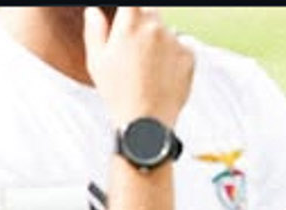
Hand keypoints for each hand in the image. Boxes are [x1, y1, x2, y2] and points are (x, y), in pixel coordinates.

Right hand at [85, 6, 195, 125]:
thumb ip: (96, 29)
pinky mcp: (190, 58)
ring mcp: (175, 42)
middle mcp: (156, 28)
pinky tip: (163, 73)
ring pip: (167, 31)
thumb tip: (95, 12)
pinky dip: (175, 55)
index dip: (130, 10)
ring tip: (148, 66)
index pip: (132, 3)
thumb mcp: (97, 59)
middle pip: (151, 12)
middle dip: (143, 22)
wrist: (147, 121)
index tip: (127, 17)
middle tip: (135, 45)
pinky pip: (183, 47)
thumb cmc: (118, 93)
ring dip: (160, 40)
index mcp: (131, 23)